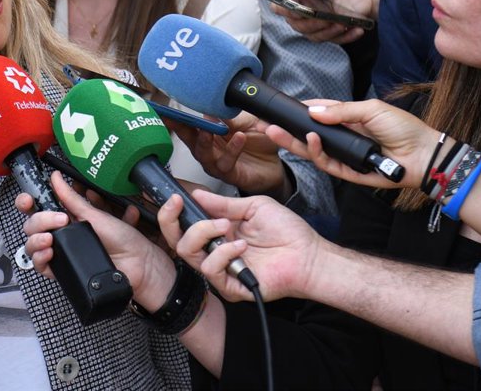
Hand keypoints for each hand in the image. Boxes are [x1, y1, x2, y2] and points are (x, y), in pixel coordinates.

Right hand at [18, 171, 176, 309]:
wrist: (138, 264)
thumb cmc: (124, 240)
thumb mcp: (96, 215)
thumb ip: (72, 198)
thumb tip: (56, 178)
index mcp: (67, 217)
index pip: (38, 208)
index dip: (28, 202)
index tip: (29, 199)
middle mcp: (61, 234)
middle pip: (32, 225)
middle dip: (38, 220)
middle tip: (59, 219)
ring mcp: (61, 252)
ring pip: (31, 245)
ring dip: (36, 240)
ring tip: (51, 239)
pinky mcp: (63, 270)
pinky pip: (41, 266)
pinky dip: (40, 258)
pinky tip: (49, 252)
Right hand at [157, 190, 323, 302]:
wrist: (308, 255)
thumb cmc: (288, 233)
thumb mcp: (253, 207)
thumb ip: (222, 204)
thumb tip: (197, 195)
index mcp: (217, 232)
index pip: (183, 226)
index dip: (172, 213)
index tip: (174, 198)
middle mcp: (215, 250)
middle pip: (176, 241)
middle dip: (173, 221)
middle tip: (182, 206)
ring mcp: (221, 269)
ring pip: (188, 254)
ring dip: (204, 234)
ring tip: (226, 226)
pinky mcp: (229, 286)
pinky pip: (211, 270)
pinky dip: (223, 253)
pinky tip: (241, 246)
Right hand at [172, 112, 286, 198]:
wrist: (277, 161)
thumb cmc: (258, 140)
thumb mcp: (245, 121)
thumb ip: (228, 115)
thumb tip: (212, 105)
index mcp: (208, 133)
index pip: (188, 124)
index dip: (175, 118)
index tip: (163, 110)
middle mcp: (208, 149)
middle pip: (188, 139)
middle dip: (179, 128)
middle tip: (175, 118)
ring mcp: (216, 163)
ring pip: (202, 153)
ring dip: (204, 140)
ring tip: (209, 127)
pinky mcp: (229, 174)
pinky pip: (226, 163)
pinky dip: (232, 149)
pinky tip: (239, 137)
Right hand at [265, 99, 436, 189]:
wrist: (424, 154)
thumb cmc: (403, 129)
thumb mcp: (371, 110)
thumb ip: (341, 111)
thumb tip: (312, 111)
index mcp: (349, 120)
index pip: (318, 114)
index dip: (300, 111)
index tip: (282, 107)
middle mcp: (343, 139)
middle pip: (308, 135)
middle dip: (287, 131)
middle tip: (267, 125)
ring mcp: (345, 156)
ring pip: (313, 151)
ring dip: (295, 142)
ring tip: (278, 133)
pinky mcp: (349, 173)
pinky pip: (327, 164)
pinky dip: (316, 153)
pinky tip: (309, 140)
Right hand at [276, 0, 382, 43]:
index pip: (280, 7)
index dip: (286, 10)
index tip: (299, 7)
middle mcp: (304, 9)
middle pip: (296, 25)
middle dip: (310, 23)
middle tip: (324, 17)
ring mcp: (319, 21)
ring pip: (313, 36)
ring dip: (327, 32)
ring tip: (341, 23)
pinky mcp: (334, 28)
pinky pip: (334, 40)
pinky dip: (345, 38)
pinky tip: (355, 29)